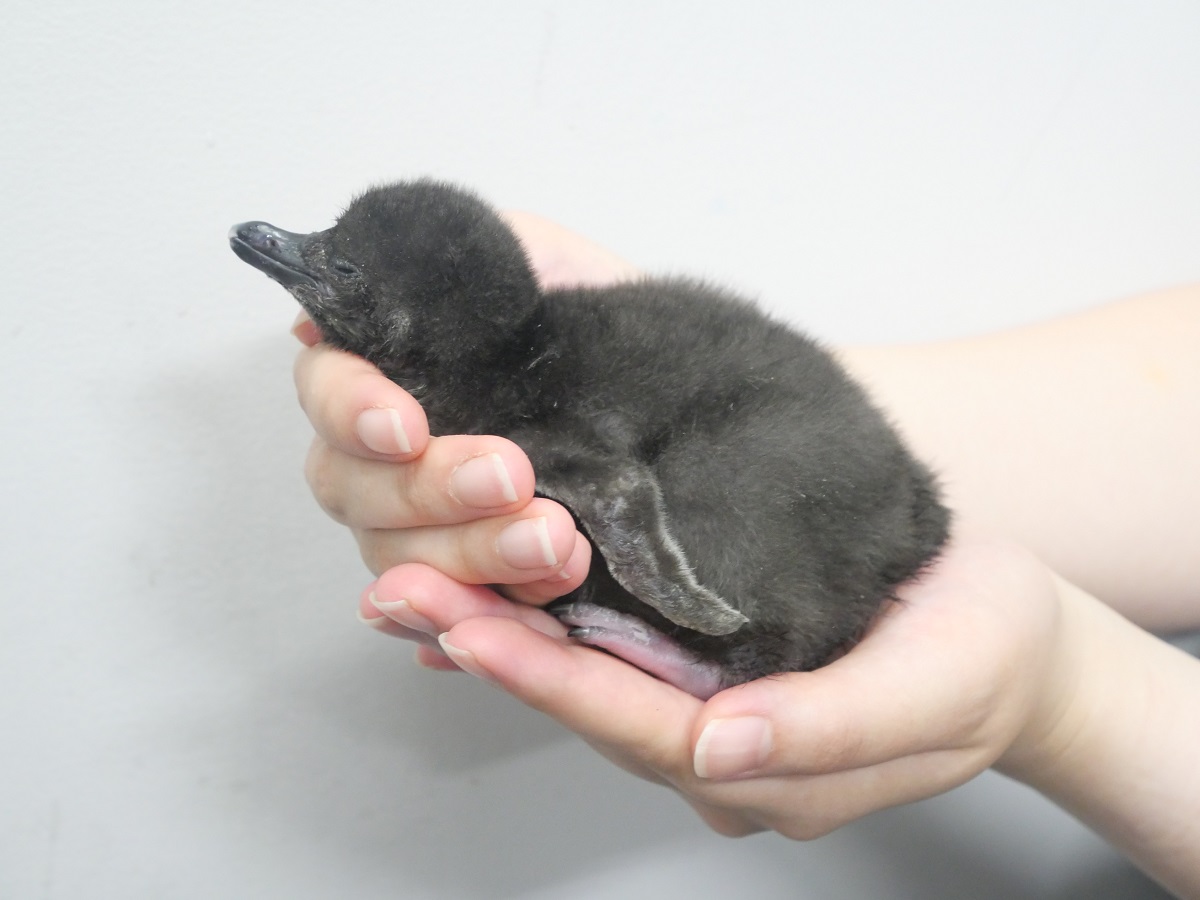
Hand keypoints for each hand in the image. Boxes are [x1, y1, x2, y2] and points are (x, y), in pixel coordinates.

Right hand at [292, 208, 640, 666]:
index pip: (329, 391)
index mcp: (386, 373)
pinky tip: (502, 625)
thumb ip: (471, 260)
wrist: (675, 391)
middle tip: (514, 477)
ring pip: (404, 564)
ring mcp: (422, 532)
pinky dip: (472, 627)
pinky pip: (451, 622)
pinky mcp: (475, 587)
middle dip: (434, 491)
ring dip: (471, 561)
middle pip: (359, 491)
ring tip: (556, 546)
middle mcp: (385, 459)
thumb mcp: (541, 263)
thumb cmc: (599, 325)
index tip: (407, 426)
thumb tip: (385, 269)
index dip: (354, 413)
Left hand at [364, 536, 1075, 836]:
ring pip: (586, 674)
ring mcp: (709, 706)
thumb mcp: (936, 690)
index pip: (639, 729)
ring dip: (500, 627)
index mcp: (769, 769)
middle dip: (490, 650)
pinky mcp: (707, 658)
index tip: (469, 632)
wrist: (1009, 630)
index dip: (551, 684)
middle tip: (402, 596)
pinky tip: (490, 576)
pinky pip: (610, 644)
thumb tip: (723, 749)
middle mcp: (720, 746)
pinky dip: (545, 612)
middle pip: (588, 704)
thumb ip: (830, 730)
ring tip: (416, 581)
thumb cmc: (987, 656)